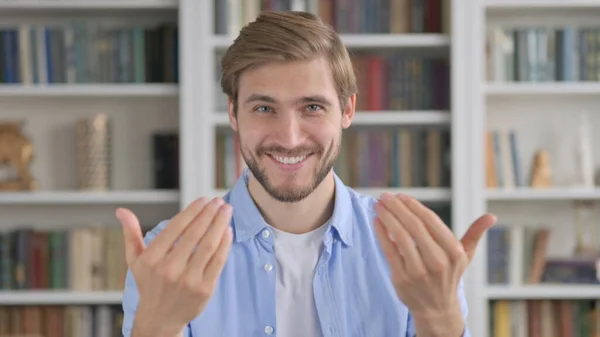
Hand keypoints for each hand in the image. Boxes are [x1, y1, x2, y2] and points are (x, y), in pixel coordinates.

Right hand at [116, 197, 232, 336]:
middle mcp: (169, 269)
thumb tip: (122, 211)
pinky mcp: (204, 289)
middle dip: (209, 214)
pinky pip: (218, 261)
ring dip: (220, 224)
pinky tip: (228, 231)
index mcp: (151, 259)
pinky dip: (225, 244)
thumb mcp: (135, 261)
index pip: (176, 227)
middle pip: (195, 233)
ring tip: (227, 210)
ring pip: (208, 245)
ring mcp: (188, 280)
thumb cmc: (149, 285)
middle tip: (219, 201)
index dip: (192, 211)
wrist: (160, 319)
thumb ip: (131, 234)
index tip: (204, 200)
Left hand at [373, 193, 495, 335]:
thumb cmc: (449, 276)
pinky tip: (377, 222)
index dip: (413, 206)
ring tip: (378, 206)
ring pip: (400, 236)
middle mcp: (438, 261)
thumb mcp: (465, 256)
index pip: (430, 221)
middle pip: (414, 226)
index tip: (401, 195)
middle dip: (397, 207)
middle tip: (385, 196)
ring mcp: (419, 271)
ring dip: (387, 217)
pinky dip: (381, 234)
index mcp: (454, 252)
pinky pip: (389, 251)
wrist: (436, 309)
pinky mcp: (402, 279)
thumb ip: (474, 234)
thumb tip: (491, 217)